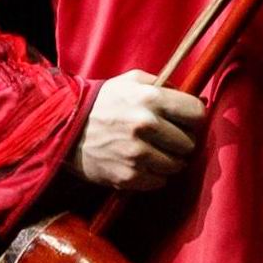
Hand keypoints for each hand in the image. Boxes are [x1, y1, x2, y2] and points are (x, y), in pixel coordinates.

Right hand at [71, 71, 205, 192]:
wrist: (65, 128)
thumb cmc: (103, 102)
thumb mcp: (131, 81)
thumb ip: (164, 85)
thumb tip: (194, 98)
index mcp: (151, 98)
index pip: (197, 114)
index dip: (194, 118)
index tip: (186, 121)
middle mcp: (146, 125)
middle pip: (190, 143)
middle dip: (181, 141)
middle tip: (167, 139)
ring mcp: (137, 153)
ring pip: (177, 165)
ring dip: (169, 160)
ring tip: (154, 152)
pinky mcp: (129, 176)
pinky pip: (160, 181)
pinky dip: (155, 175)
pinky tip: (142, 164)